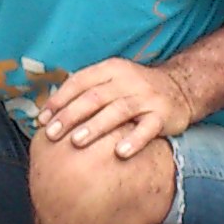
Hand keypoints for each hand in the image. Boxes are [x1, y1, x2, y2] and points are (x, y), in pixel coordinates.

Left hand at [37, 57, 196, 158]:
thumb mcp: (112, 82)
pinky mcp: (164, 114)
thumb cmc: (135, 90)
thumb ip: (84, 94)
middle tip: (52, 134)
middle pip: (95, 97)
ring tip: (76, 142)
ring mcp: (147, 97)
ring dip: (96, 126)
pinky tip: (120, 153)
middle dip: (70, 116)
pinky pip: (148, 128)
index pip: (79, 82)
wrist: (181, 88)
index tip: (41, 120)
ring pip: (118, 110)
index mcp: (111, 69)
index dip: (59, 101)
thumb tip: (47, 116)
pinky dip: (134, 139)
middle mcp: (128, 80)